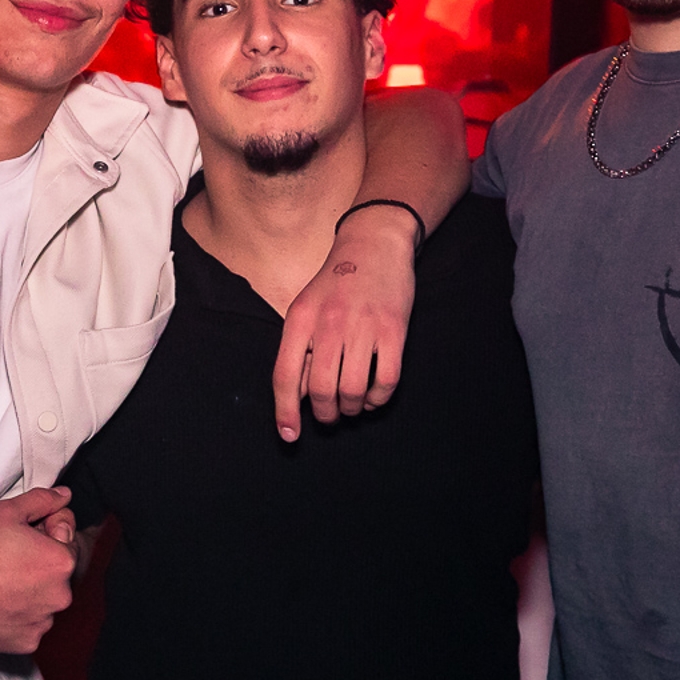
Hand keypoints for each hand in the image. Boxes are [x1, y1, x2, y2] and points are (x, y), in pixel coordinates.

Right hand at [0, 487, 74, 652]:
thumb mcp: (7, 512)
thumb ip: (42, 500)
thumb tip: (63, 496)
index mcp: (62, 561)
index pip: (67, 538)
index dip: (45, 531)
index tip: (22, 536)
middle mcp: (60, 595)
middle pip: (57, 572)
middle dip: (39, 562)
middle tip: (8, 558)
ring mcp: (44, 622)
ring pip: (45, 600)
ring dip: (31, 590)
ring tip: (0, 582)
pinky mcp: (28, 642)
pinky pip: (31, 624)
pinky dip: (19, 615)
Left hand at [272, 205, 416, 440]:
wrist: (374, 243)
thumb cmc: (336, 283)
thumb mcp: (305, 309)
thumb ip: (300, 351)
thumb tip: (298, 397)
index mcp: (300, 319)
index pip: (285, 375)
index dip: (285, 412)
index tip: (290, 436)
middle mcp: (328, 323)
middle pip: (321, 390)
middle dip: (325, 414)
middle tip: (331, 415)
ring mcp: (363, 326)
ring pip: (352, 390)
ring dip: (351, 408)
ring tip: (352, 405)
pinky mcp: (394, 330)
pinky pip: (386, 380)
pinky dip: (378, 398)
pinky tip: (372, 395)